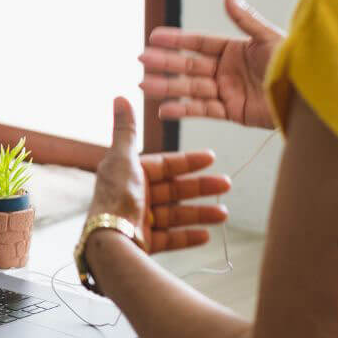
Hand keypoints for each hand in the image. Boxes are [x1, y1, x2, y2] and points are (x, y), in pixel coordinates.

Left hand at [87, 97, 230, 253]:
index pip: (163, 165)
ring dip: (200, 213)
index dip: (187, 161)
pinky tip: (207, 234)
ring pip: (175, 215)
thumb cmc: (116, 195)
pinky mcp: (143, 242)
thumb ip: (125, 130)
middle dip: (200, 187)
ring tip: (224, 214)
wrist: (110, 238)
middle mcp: (133, 196)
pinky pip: (170, 238)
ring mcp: (139, 220)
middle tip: (227, 184)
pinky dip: (187, 236)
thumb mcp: (122, 157)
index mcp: (128, 173)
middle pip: (172, 190)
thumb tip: (120, 96)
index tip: (211, 157)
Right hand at [139, 0, 283, 128]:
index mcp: (234, 49)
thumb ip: (244, 18)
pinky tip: (163, 109)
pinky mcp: (232, 112)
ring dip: (166, 87)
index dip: (176, 40)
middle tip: (141, 61)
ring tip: (143, 85)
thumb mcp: (267, 38)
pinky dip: (183, 110)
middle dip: (164, 63)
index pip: (198, 43)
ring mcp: (228, 91)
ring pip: (190, 88)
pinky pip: (203, 110)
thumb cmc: (294, 64)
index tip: (153, 37)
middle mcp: (227, 70)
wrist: (309, 96)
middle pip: (188, 65)